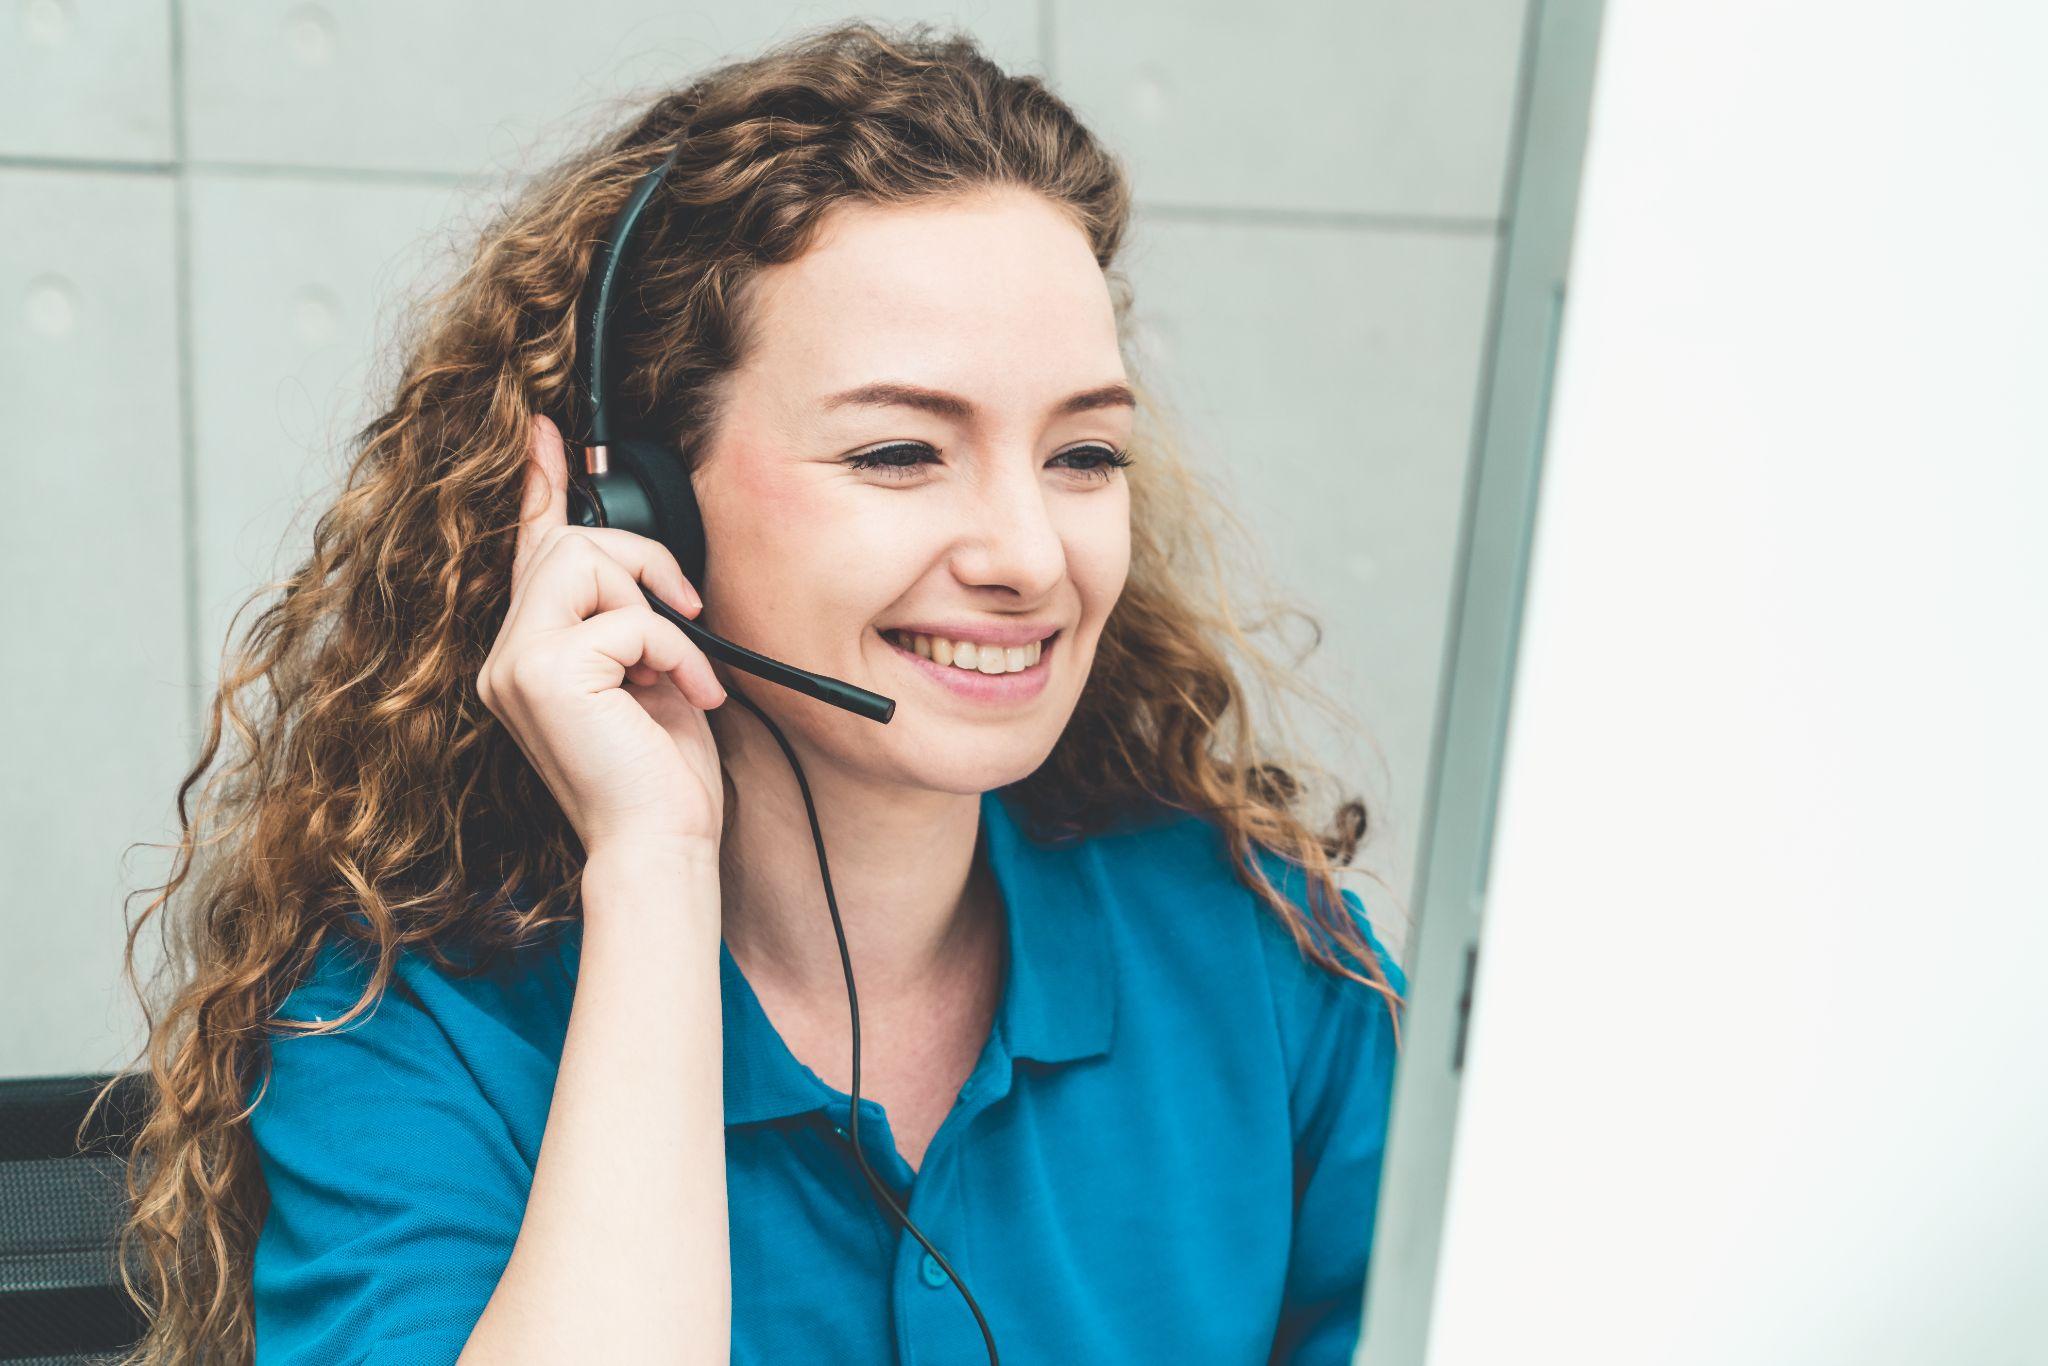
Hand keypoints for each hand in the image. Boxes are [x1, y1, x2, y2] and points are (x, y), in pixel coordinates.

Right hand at [477, 414, 727, 859]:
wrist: (660, 842)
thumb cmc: (660, 775)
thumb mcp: (646, 676)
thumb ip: (626, 619)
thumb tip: (636, 564)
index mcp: (528, 654)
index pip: (529, 551)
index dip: (538, 484)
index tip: (545, 431)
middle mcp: (506, 656)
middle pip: (569, 544)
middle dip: (643, 564)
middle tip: (688, 615)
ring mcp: (516, 664)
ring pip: (589, 564)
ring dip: (657, 610)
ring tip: (680, 668)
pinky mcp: (545, 674)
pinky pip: (627, 617)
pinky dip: (676, 649)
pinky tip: (687, 693)